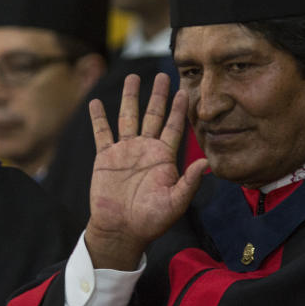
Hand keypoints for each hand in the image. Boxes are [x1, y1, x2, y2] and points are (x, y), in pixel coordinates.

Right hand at [85, 73, 208, 269]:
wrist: (122, 230)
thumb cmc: (151, 221)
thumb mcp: (175, 203)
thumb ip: (190, 182)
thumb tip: (207, 162)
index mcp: (164, 158)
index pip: (174, 127)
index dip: (179, 110)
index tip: (185, 91)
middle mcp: (145, 150)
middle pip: (153, 115)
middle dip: (158, 95)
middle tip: (162, 75)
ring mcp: (125, 151)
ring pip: (128, 117)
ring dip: (130, 97)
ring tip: (133, 77)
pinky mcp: (106, 157)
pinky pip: (102, 133)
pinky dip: (99, 117)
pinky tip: (97, 102)